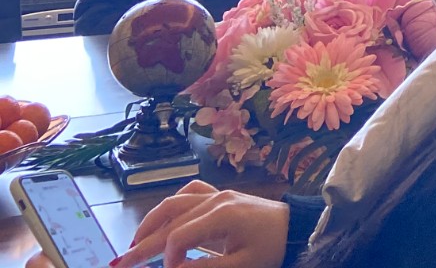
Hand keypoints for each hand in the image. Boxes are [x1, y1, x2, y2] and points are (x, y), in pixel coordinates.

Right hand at [117, 180, 289, 267]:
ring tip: (135, 245)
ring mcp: (219, 194)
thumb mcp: (241, 265)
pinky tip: (163, 219)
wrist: (297, 227)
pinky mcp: (222, 195)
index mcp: (222, 215)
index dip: (167, 258)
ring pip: (174, 202)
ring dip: (152, 222)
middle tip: (120, 263)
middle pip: (170, 218)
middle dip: (143, 242)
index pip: (179, 236)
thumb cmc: (272, 248)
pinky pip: (190, 193)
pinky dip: (172, 206)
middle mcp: (216, 199)